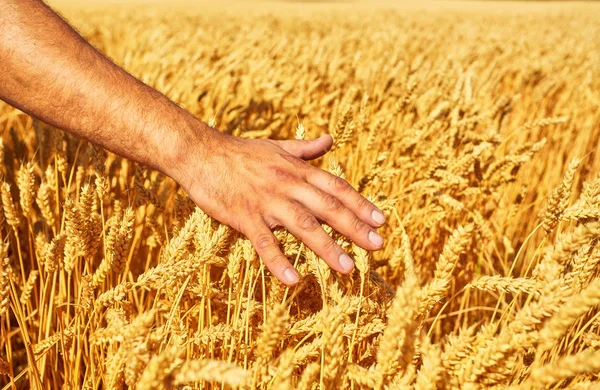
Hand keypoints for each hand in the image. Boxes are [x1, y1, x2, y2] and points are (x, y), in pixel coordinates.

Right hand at [175, 127, 385, 285]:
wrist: (200, 153)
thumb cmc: (240, 153)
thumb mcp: (277, 146)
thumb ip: (306, 149)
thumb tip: (330, 139)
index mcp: (296, 170)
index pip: (336, 187)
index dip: (360, 204)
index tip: (380, 220)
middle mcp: (287, 184)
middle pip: (327, 207)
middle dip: (355, 227)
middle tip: (378, 246)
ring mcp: (266, 201)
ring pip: (303, 225)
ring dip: (327, 247)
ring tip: (348, 268)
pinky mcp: (244, 216)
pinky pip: (264, 242)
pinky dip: (278, 261)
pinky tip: (293, 280)